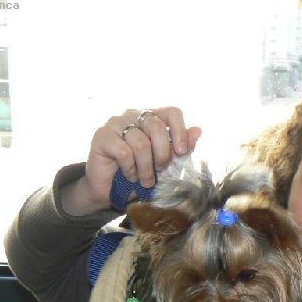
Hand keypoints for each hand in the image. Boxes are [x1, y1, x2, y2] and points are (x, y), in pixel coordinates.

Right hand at [62, 107, 202, 215]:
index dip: (180, 131)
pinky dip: (131, 169)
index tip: (182, 153)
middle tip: (161, 172)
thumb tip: (198, 131)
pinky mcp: (102, 136)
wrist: (110, 189)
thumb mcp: (164, 162)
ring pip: (140, 143)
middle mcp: (133, 115)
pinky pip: (123, 152)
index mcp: (152, 118)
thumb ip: (180, 147)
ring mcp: (116, 123)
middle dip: (162, 155)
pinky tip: (130, 175)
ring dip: (146, 168)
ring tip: (145, 181)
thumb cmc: (139, 173)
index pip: (172, 112)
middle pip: (156, 126)